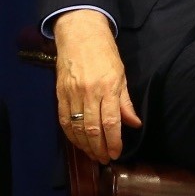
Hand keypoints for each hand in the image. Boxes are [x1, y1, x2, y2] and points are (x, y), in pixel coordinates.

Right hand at [53, 9, 140, 163]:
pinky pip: (65, 120)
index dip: (113, 141)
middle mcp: (89, 93)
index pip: (110, 121)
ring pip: (77, 127)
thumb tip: (134, 123)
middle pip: (92, 128)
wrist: (79, 35)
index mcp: (108, 87)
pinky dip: (71, 134)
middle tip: (105, 159)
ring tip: (94, 155)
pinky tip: (78, 143)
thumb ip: (125, 102)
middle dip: (99, 147)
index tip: (116, 153)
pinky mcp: (59, 94)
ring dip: (85, 145)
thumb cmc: (105, 53)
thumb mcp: (121, 74)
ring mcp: (72, 94)